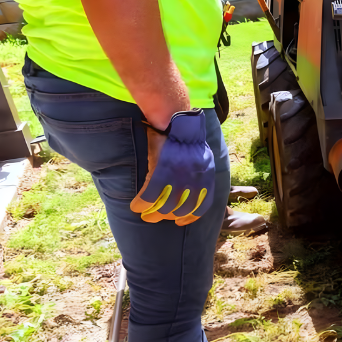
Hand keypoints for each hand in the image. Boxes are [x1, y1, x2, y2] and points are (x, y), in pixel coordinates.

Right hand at [130, 110, 215, 225]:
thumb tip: (193, 190)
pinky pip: (150, 195)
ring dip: (153, 214)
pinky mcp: (162, 171)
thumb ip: (200, 174)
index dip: (190, 217)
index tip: (180, 222)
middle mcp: (195, 179)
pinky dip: (141, 203)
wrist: (176, 119)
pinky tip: (135, 206)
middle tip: (156, 218)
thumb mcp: (202, 157)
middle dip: (167, 217)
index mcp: (206, 176)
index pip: (203, 205)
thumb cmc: (185, 137)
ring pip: (165, 205)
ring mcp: (179, 176)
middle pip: (182, 209)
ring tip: (145, 216)